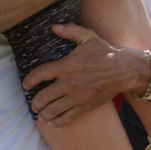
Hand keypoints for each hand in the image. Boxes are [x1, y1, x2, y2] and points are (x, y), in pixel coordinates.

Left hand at [21, 24, 147, 124]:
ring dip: (43, 114)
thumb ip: (70, 30)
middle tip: (33, 104)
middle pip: (44, 96)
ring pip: (53, 110)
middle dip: (35, 102)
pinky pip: (68, 117)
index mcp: (67, 65)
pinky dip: (57, 121)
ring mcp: (78, 96)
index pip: (41, 74)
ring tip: (40, 114)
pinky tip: (52, 121)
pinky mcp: (86, 106)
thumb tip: (54, 27)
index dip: (30, 80)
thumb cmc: (105, 53)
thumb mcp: (88, 37)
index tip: (26, 85)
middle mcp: (70, 83)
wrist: (124, 70)